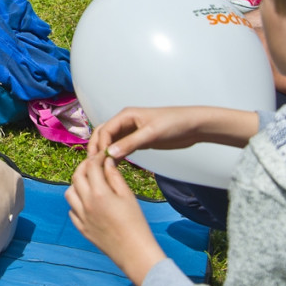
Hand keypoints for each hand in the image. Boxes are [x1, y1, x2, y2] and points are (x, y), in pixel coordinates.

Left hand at [65, 155, 165, 285]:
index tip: (103, 156)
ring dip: (77, 184)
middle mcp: (86, 203)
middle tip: (94, 165)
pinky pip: (72, 210)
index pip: (91, 166)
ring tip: (89, 183)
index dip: (97, 157)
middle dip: (83, 167)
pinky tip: (88, 202)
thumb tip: (107, 161)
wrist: (134, 252)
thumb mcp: (127, 196)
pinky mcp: (81, 228)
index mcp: (99, 193)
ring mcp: (81, 217)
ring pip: (69, 193)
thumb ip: (114, 176)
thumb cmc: (135, 223)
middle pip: (76, 177)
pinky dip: (76, 202)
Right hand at [89, 105, 258, 160]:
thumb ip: (131, 143)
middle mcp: (126, 122)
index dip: (99, 145)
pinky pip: (122, 148)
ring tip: (100, 170)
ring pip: (111, 142)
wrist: (193, 126)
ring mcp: (131, 132)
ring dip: (105, 154)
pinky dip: (116, 156)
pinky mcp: (139, 140)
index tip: (99, 161)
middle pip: (103, 135)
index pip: (104, 130)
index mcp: (126, 115)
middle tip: (93, 167)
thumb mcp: (151, 133)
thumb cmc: (174, 124)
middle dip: (97, 149)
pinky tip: (113, 168)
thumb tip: (111, 154)